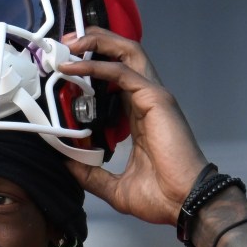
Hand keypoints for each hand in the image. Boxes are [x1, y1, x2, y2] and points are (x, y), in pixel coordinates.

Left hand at [58, 28, 208, 224]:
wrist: (183, 204)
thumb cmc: (161, 197)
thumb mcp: (113, 187)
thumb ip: (89, 174)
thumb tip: (65, 164)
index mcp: (138, 118)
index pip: (114, 82)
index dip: (91, 70)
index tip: (63, 71)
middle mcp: (145, 102)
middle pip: (122, 57)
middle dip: (94, 44)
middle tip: (64, 45)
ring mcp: (152, 97)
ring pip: (126, 53)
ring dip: (97, 43)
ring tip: (70, 43)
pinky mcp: (155, 99)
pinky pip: (122, 72)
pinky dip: (98, 65)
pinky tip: (77, 66)